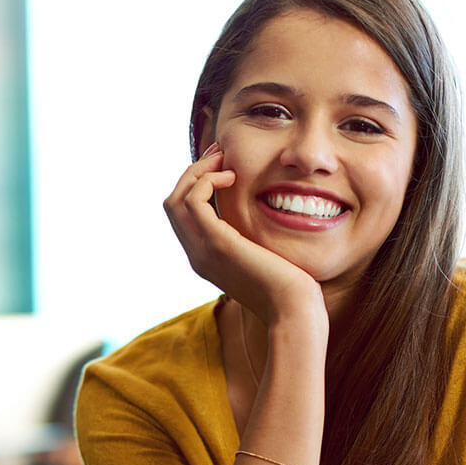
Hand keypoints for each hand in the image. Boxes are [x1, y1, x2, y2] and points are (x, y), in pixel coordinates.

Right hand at [163, 143, 323, 325]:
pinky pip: (194, 201)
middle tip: (220, 154)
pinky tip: (233, 177)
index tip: (222, 165)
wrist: (293, 310)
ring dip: (198, 172)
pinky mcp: (218, 244)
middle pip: (172, 203)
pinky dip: (207, 181)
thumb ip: (250, 239)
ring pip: (176, 199)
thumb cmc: (288, 287)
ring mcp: (202, 251)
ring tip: (224, 160)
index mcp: (204, 257)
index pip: (181, 214)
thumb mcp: (262, 257)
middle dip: (193, 172)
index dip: (195, 184)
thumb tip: (256, 217)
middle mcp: (196, 255)